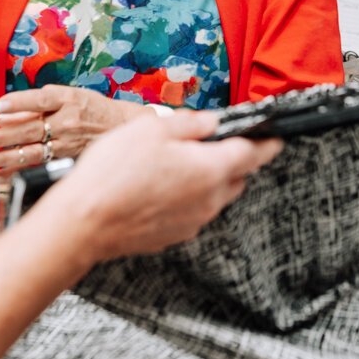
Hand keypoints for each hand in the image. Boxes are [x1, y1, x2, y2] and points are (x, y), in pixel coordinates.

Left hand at [0, 86, 147, 173]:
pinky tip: (0, 177)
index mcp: (69, 99)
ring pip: (31, 152)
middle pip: (31, 129)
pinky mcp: (65, 159)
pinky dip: (16, 172)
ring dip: (5, 157)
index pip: (42, 100)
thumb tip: (3, 113)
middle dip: (2, 136)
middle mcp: (68, 121)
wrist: (122, 128)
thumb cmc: (92, 109)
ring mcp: (67, 143)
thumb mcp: (69, 96)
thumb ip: (36, 105)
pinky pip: (37, 166)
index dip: (20, 103)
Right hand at [41, 111, 282, 261]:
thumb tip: (210, 122)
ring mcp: (192, 221)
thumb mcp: (153, 129)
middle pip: (236, 176)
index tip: (275, 138)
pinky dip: (186, 198)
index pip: (254, 154)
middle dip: (233, 160)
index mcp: (212, 170)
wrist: (83, 223)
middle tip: (213, 144)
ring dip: (208, 180)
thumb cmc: (114, 174)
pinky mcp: (173, 235)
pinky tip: (160, 187)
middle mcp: (209, 200)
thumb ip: (190, 123)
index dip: (267, 143)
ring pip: (214, 196)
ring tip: (177, 164)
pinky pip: (192, 212)